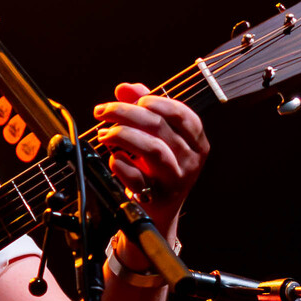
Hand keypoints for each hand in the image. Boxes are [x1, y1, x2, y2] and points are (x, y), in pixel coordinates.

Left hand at [89, 88, 208, 229]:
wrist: (158, 212)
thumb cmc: (157, 169)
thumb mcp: (156, 138)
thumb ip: (143, 109)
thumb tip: (125, 88)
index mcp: (196, 142)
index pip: (181, 113)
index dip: (153, 101)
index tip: (133, 100)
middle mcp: (190, 161)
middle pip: (159, 126)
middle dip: (125, 112)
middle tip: (103, 111)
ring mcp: (175, 180)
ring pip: (151, 149)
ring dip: (122, 135)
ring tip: (104, 134)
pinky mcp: (156, 198)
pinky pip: (136, 177)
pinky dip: (120, 164)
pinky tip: (113, 158)